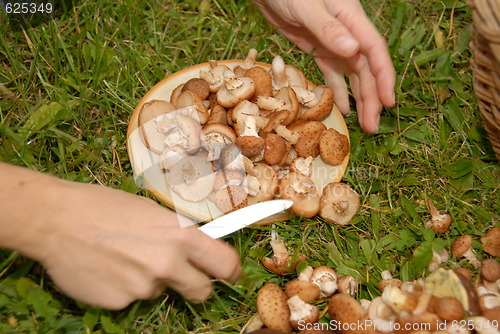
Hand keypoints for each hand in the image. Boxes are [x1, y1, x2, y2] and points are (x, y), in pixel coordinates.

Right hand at [1, 164, 240, 309]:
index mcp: (181, 237)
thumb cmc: (104, 206)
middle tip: (182, 276)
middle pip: (202, 291)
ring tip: (124, 258)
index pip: (225, 264)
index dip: (231, 271)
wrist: (57, 220)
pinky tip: (108, 268)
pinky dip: (125, 287)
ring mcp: (144, 287)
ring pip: (160, 291)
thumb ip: (177, 235)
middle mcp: (168, 265)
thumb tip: (193, 248)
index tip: (229, 274)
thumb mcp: (151, 212)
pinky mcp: (120, 302)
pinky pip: (132, 298)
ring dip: (151, 280)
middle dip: (197, 286)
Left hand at [255, 0, 395, 132]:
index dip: (383, 78)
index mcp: (352, 19)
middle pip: (366, 69)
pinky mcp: (318, 49)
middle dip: (372, 98)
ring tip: (364, 124)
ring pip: (352, 74)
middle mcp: (348, 32)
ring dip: (359, 99)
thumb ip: (328, 28)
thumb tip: (353, 50)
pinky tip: (343, 109)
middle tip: (373, 126)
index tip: (388, 102)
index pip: (375, 52)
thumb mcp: (307, 7)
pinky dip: (338, 91)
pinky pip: (333, 73)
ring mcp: (333, 42)